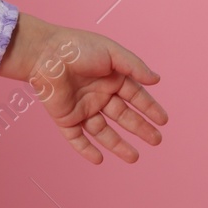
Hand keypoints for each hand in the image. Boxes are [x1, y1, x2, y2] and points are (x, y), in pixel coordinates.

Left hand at [0, 12, 167, 164]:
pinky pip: (76, 137)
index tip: (163, 121)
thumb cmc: (78, 48)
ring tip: (134, 157)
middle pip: (122, 116)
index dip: (149, 108)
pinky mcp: (64, 117)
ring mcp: (81, 107)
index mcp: (110, 78)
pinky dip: (86, 150)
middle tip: (156, 140)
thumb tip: (157, 80)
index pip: (134, 96)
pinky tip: (99, 160)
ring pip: (102, 131)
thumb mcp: (111, 52)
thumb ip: (134, 66)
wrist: (44, 53)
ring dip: (117, 144)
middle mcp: (97, 95)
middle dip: (140, 129)